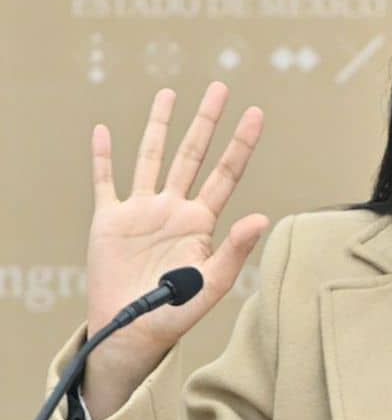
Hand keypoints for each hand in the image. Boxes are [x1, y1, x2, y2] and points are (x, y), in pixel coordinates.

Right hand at [83, 82, 267, 419]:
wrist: (131, 332)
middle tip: (220, 87)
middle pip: (192, 154)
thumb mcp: (212, 283)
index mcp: (201, 221)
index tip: (256, 113)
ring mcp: (141, 211)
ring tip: (169, 93)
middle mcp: (174, 208)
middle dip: (206, 121)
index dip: (241, 143)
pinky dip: (103, 156)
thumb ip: (235, 250)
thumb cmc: (176, 313)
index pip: (226, 173)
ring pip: (151, 157)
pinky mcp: (110, 220)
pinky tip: (102, 130)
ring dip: (158, 126)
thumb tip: (262, 217)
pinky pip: (105, 181)